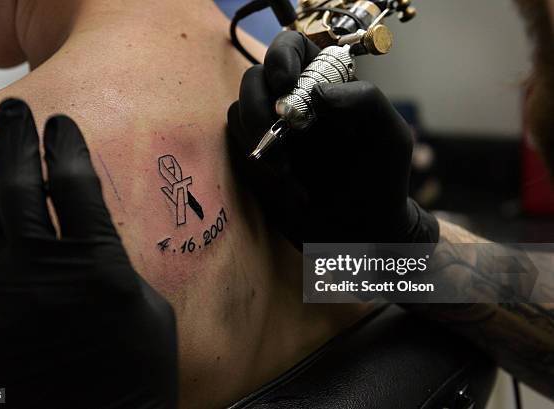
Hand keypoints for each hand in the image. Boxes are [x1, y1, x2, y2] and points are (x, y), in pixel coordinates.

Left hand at [0, 99, 176, 408]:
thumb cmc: (140, 371)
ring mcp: (7, 298)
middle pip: (20, 190)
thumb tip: (87, 241)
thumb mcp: (148, 307)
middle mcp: (46, 273)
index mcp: (98, 267)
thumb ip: (114, 265)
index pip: (75, 186)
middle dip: (17, 142)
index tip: (62, 124)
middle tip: (19, 113)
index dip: (66, 147)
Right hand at [228, 31, 438, 249]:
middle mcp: (293, 103)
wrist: (361, 233)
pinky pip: (236, 146)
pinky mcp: (256, 160)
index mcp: (324, 85)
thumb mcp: (389, 136)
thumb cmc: (380, 180)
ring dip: (257, 139)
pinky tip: (288, 187)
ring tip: (287, 173)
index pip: (291, 48)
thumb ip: (365, 101)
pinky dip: (256, 164)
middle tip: (277, 134)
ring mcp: (271, 132)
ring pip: (238, 112)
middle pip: (254, 79)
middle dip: (259, 106)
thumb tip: (317, 93)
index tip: (287, 83)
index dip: (281, 56)